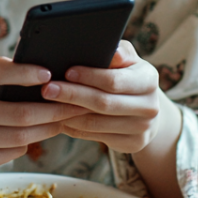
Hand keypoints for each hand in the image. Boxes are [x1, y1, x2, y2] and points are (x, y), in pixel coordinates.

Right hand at [0, 57, 84, 197]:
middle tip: (76, 105)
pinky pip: (8, 154)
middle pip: (17, 114)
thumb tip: (44, 74)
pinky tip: (35, 137)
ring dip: (46, 130)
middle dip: (53, 110)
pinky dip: (26, 145)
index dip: (25, 73)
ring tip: (62, 121)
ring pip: (17, 138)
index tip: (50, 74)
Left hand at [43, 41, 186, 197]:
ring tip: (48, 105)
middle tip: (47, 89)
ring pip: (96, 123)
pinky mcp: (133, 145)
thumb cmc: (129, 76)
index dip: (89, 76)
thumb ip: (119, 53)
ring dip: (68, 114)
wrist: (147, 110)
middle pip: (103, 103)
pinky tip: (60, 119)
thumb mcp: (128, 61)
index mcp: (149, 79)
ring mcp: (143, 128)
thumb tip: (112, 52)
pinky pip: (96, 137)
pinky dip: (74, 128)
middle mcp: (150, 106)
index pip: (114, 80)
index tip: (66, 72)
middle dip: (72, 95)